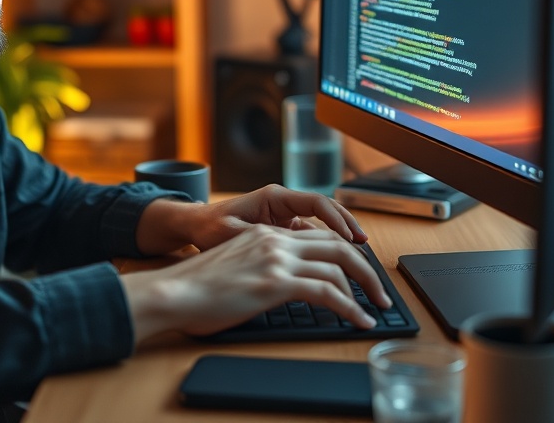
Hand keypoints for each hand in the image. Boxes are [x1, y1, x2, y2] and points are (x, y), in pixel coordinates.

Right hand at [122, 223, 390, 341]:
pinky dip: (351, 307)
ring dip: (365, 289)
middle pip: (336, 245)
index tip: (359, 272)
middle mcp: (275, 239)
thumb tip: (278, 286)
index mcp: (265, 233)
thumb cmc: (195, 287)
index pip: (318, 236)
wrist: (173, 291)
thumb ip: (260, 266)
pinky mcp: (276, 282)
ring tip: (375, 309)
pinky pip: (328, 292)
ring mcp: (277, 258)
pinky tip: (360, 320)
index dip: (345, 253)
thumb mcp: (234, 266)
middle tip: (380, 292)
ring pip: (339, 265)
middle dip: (366, 269)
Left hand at [135, 184, 367, 255]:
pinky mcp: (284, 231)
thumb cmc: (209, 228)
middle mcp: (284, 204)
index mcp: (275, 197)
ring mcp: (285, 217)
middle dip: (349, 231)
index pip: (317, 204)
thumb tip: (289, 248)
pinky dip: (326, 249)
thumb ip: (263, 239)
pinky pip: (312, 237)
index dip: (338, 222)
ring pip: (322, 226)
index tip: (352, 241)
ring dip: (341, 241)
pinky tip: (337, 267)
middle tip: (367, 252)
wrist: (194, 227)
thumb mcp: (234, 234)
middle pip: (327, 213)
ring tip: (360, 261)